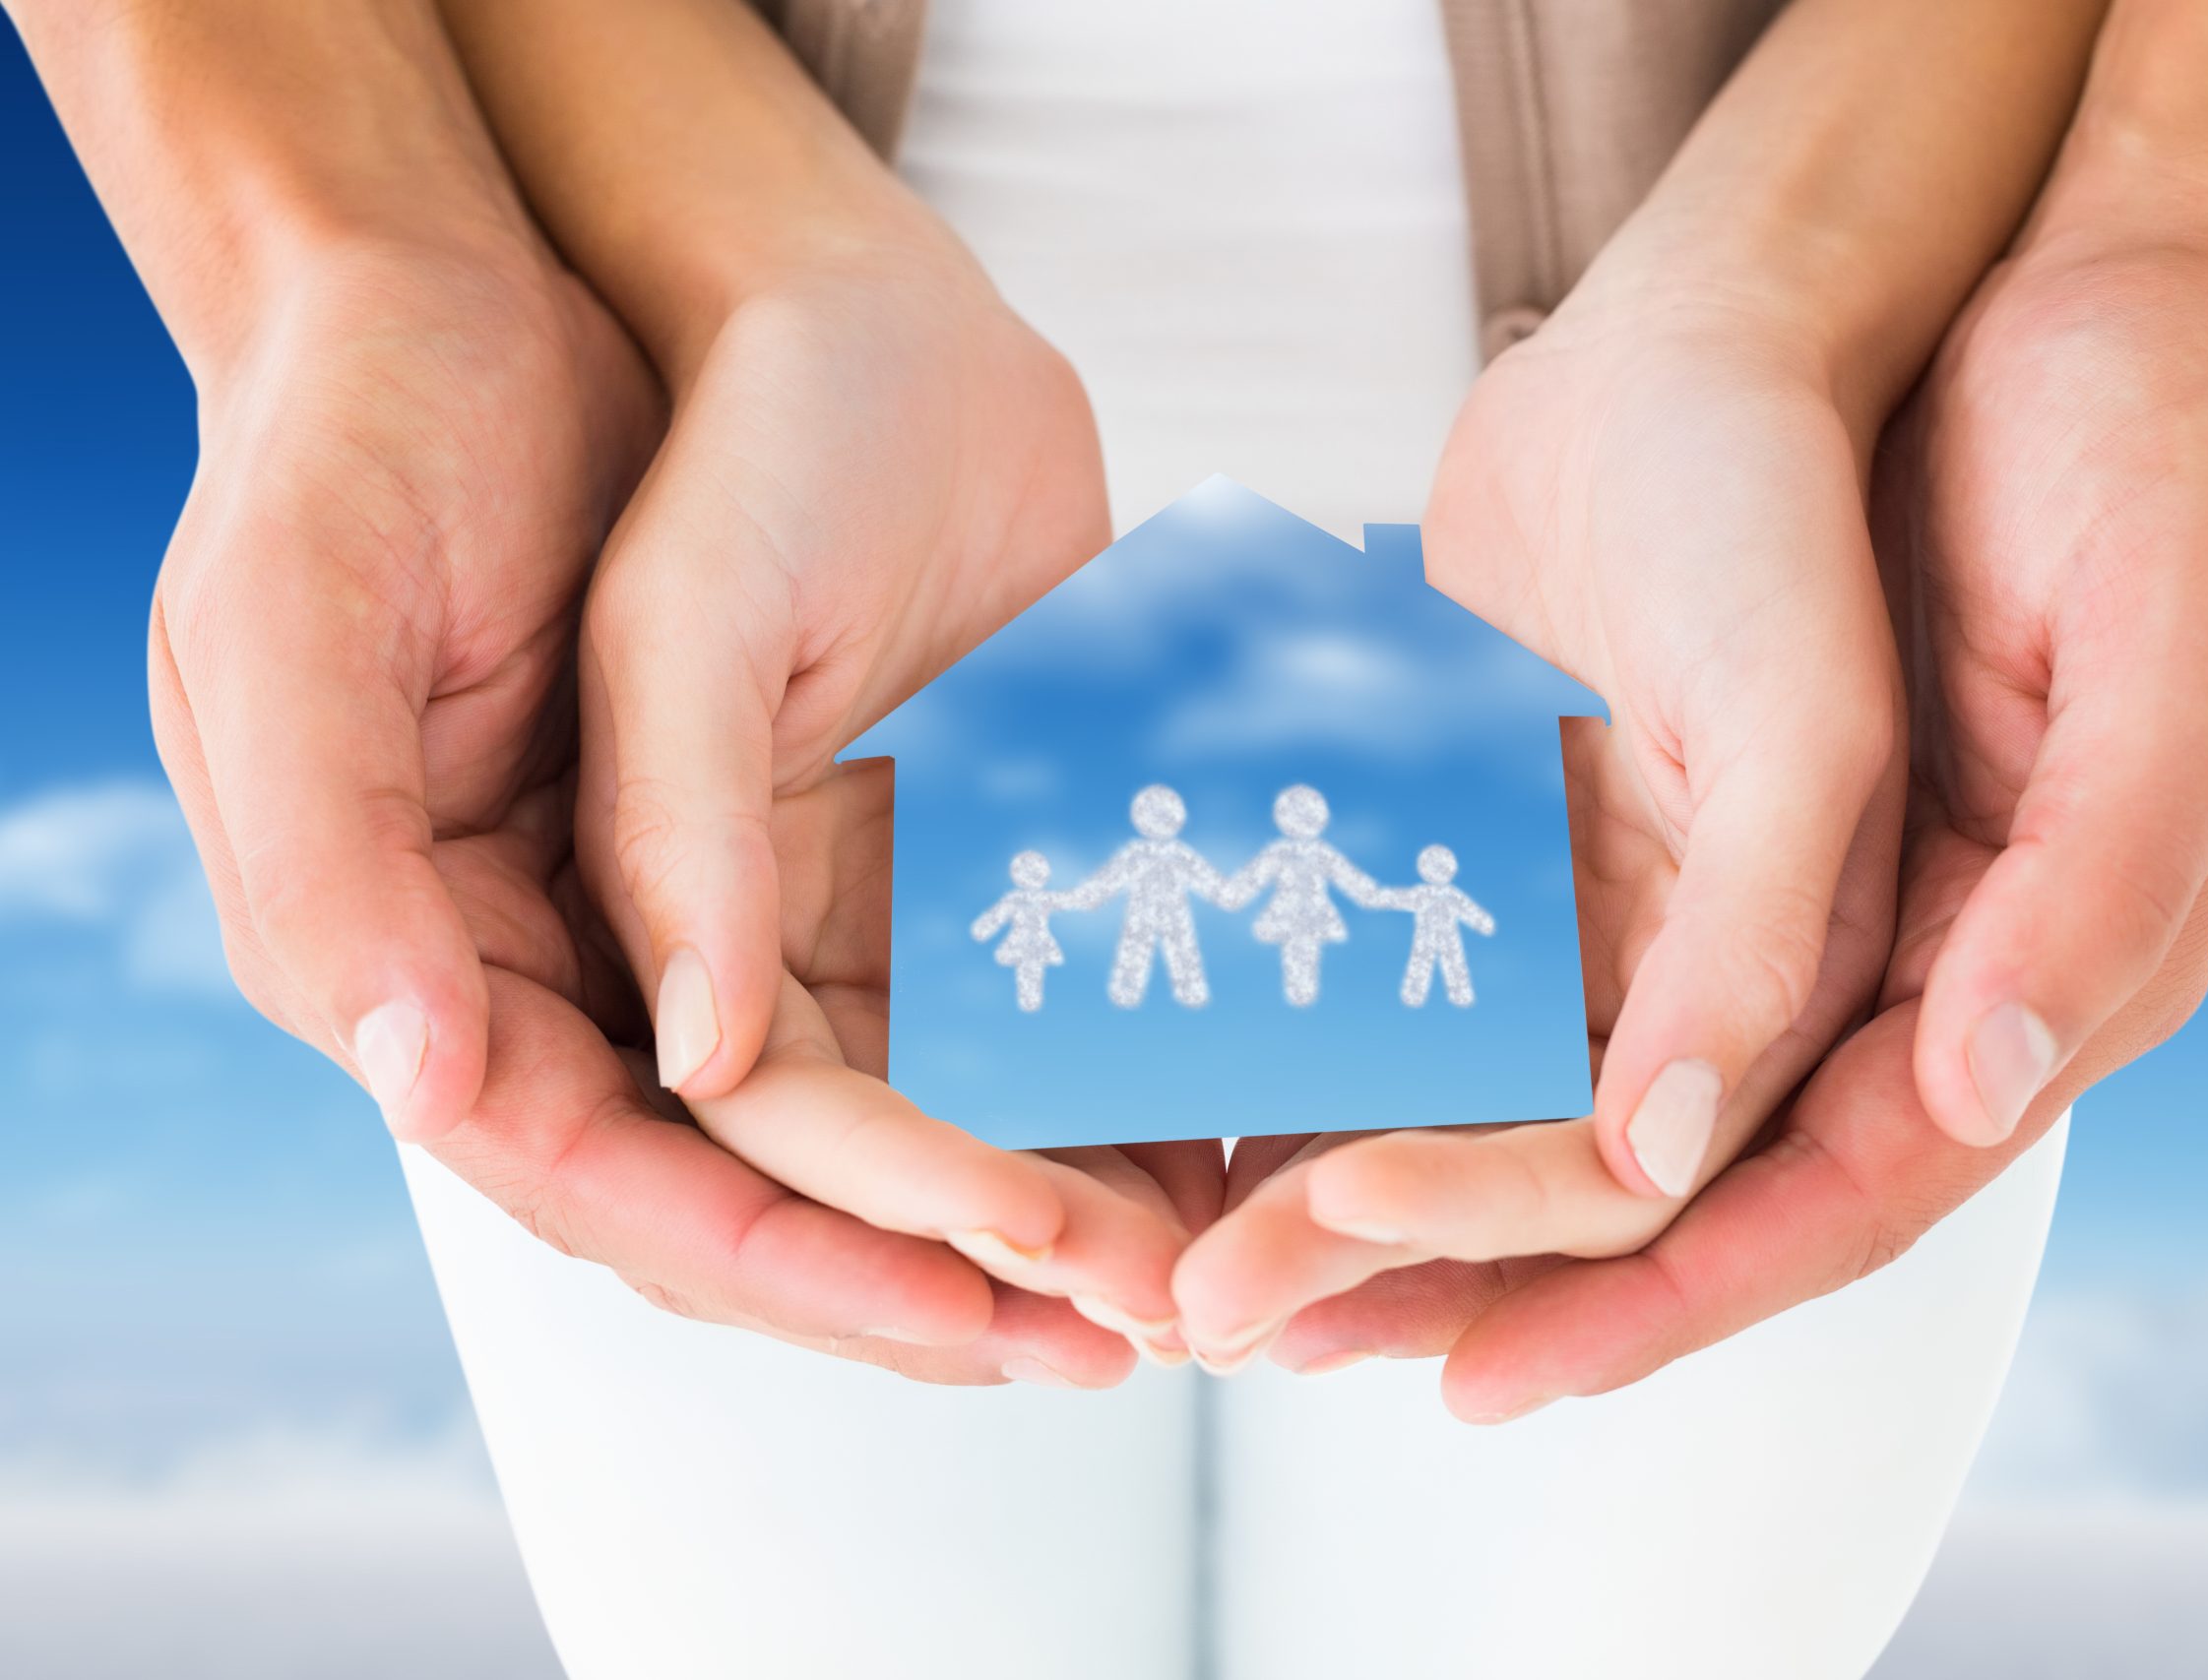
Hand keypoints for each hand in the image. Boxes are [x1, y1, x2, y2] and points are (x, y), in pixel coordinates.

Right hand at [574, 245, 1215, 1370]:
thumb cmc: (717, 419)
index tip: (996, 1300)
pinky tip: (1228, 1133)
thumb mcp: (660, 601)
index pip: (687, 1154)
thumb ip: (661, 825)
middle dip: (980, 1266)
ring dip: (1065, 1203)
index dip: (834, 1251)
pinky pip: (1013, 1004)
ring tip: (1211, 1275)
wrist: (811, 296)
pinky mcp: (924, 855)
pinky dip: (1109, 1075)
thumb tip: (698, 1062)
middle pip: (828, 1176)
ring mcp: (808, 910)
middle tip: (1142, 1331)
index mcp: (546, 934)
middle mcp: (682, 953)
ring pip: (935, 1114)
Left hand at [1217, 237, 2207, 1417]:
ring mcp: (1727, 892)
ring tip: (1224, 1258)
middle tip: (1271, 1333)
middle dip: (1463, 1269)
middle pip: (1644, 1178)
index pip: (1815, 1199)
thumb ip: (2047, 898)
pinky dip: (1382, 1022)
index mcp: (2001, 972)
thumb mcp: (2151, 658)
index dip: (1655, 1302)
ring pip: (1546, 1088)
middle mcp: (1851, 966)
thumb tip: (1922, 1105)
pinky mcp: (1624, 809)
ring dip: (1394, 1174)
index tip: (1486, 1370)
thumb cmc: (2132, 448)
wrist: (1978, 277)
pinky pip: (1497, 952)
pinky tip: (1247, 1065)